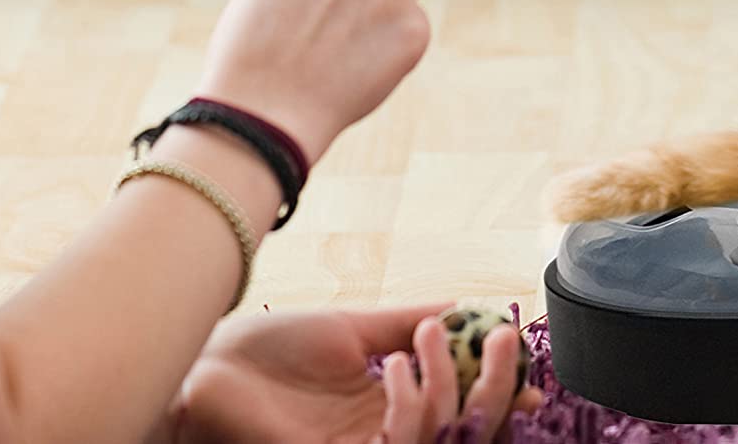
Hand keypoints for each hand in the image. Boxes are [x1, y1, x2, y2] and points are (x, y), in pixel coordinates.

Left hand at [171, 305, 538, 443]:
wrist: (207, 363)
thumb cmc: (267, 349)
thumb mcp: (352, 327)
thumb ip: (409, 320)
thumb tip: (468, 307)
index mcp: (389, 408)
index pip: (460, 413)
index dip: (500, 396)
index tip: (529, 366)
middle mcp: (383, 435)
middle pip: (464, 430)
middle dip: (497, 389)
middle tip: (506, 343)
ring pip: (441, 434)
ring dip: (449, 381)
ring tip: (426, 337)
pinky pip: (401, 442)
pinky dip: (411, 400)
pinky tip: (394, 364)